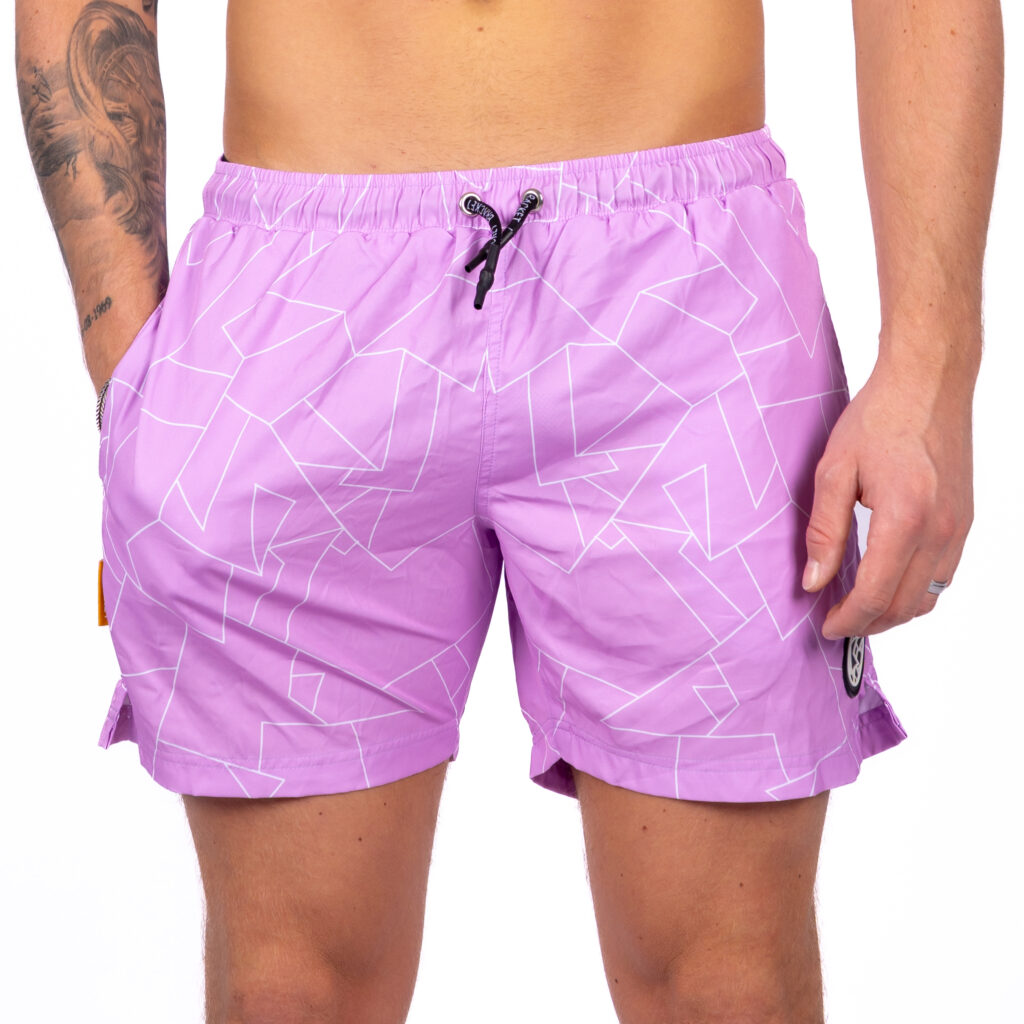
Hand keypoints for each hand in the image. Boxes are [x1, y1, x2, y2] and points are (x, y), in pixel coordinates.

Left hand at [802, 353, 974, 638]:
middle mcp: (940, 530)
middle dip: (868, 623)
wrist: (929, 383)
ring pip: (928, 596)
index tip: (826, 625)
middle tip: (836, 621)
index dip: (848, 619)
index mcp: (904, 518)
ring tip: (857, 607)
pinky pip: (942, 575)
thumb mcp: (833, 471)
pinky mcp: (964, 520)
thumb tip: (815, 581)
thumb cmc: (879, 419)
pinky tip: (886, 582)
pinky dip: (914, 591)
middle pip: (904, 605)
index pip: (876, 594)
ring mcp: (958, 527)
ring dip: (893, 612)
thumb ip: (825, 531)